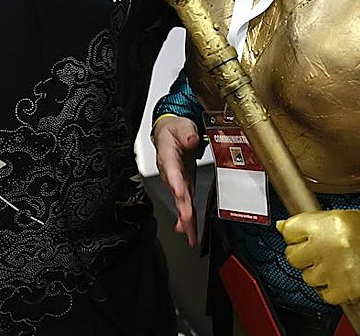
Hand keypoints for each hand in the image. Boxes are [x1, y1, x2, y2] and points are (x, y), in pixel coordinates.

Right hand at [152, 115, 201, 246]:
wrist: (169, 134)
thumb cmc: (174, 131)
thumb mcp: (181, 125)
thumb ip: (186, 132)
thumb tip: (191, 138)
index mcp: (168, 156)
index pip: (171, 170)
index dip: (175, 182)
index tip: (178, 192)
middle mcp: (170, 173)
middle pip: (176, 191)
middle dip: (181, 206)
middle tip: (186, 219)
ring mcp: (178, 182)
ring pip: (180, 203)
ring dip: (185, 218)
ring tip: (189, 233)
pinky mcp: (185, 188)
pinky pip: (186, 206)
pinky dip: (189, 220)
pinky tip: (190, 234)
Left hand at [278, 176, 359, 304]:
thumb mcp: (345, 217)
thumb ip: (314, 222)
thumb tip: (284, 225)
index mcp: (328, 223)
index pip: (289, 229)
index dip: (294, 234)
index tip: (299, 237)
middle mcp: (329, 245)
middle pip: (293, 255)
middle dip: (303, 255)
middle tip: (319, 253)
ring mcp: (336, 269)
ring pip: (307, 276)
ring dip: (318, 273)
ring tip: (336, 266)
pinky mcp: (345, 291)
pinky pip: (322, 294)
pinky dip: (330, 289)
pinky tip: (342, 278)